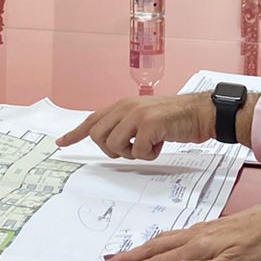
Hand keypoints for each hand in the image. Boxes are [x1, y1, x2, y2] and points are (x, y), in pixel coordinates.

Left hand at [56, 93, 215, 158]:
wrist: (200, 113)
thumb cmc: (174, 119)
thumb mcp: (144, 118)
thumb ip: (125, 125)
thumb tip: (107, 140)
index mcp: (122, 105)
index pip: (92, 120)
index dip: (75, 133)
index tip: (61, 143)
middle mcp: (126, 107)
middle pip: (99, 137)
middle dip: (112, 150)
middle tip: (131, 148)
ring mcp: (137, 115)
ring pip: (115, 146)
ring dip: (132, 153)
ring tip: (149, 144)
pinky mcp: (149, 125)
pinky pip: (137, 152)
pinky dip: (149, 154)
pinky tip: (161, 143)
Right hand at [107, 201, 260, 260]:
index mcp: (199, 248)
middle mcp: (196, 237)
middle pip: (157, 247)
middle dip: (133, 256)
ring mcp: (202, 231)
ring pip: (165, 240)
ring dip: (143, 248)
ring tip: (127, 255)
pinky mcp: (211, 229)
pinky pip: (176, 236)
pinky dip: (160, 242)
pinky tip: (161, 245)